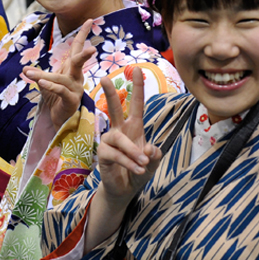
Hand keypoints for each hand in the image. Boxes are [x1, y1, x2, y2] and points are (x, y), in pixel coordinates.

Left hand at [23, 19, 95, 129]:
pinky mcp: (71, 101)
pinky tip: (41, 83)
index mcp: (71, 69)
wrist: (57, 118)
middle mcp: (76, 77)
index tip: (90, 20)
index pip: (77, 49)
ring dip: (44, 76)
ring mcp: (75, 89)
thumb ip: (37, 74)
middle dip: (84, 55)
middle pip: (79, 62)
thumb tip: (24, 69)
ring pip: (61, 78)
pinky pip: (61, 91)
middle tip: (92, 49)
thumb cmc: (54, 98)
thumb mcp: (45, 83)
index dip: (82, 34)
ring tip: (29, 74)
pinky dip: (50, 86)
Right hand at [97, 67, 161, 205]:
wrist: (125, 190)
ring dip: (133, 151)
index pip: (135, 104)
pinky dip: (129, 162)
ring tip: (143, 164)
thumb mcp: (152, 163)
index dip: (137, 87)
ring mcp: (110, 141)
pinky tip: (138, 169)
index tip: (137, 69)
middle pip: (113, 108)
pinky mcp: (103, 154)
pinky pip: (116, 154)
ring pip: (119, 138)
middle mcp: (119, 130)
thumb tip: (149, 149)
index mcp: (133, 127)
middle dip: (110, 93)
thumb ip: (155, 155)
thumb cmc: (138, 171)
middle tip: (104, 78)